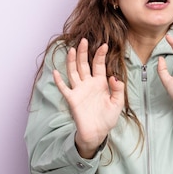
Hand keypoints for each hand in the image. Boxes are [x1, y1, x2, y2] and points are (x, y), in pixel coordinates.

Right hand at [53, 38, 124, 157]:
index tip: (105, 45)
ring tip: (72, 50)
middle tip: (84, 40)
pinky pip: (64, 88)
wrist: (97, 133)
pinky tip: (55, 72)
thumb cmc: (107, 118)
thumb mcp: (117, 103)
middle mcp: (88, 84)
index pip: (99, 65)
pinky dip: (59, 81)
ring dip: (72, 61)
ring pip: (73, 72)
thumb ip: (117, 90)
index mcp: (100, 83)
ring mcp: (79, 90)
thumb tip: (113, 77)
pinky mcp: (72, 99)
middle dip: (84, 53)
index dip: (101, 55)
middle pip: (84, 65)